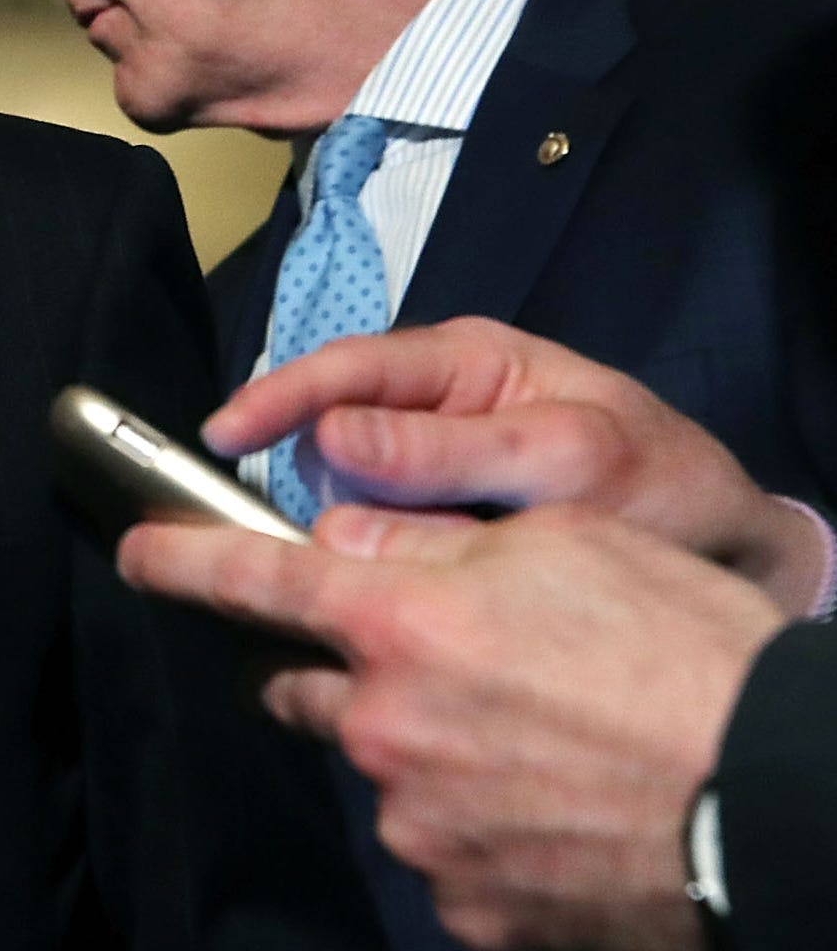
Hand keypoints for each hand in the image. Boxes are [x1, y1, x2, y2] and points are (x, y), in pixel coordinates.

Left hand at [118, 503, 781, 950]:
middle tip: (426, 662)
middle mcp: (382, 726)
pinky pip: (442, 854)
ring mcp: (417, 826)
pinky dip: (477, 829)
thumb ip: (428, 545)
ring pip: (383, 771)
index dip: (175, 560)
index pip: (245, 581)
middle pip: (303, 689)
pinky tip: (553, 811)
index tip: (133, 550)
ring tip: (535, 743)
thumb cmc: (684, 650)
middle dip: (335, 669)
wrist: (777, 803)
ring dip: (425, 749)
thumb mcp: (564, 541)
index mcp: (397, 624)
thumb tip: (338, 551)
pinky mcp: (464, 907)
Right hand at [206, 318, 832, 618]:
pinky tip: (396, 590)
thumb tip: (330, 441)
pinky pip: (378, 536)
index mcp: (465, 361)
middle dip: (304, 481)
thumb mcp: (568, 462)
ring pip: (345, 494)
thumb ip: (452, 451)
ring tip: (367, 572)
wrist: (728, 553)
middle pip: (328, 430)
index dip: (275, 400)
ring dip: (347, 534)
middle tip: (280, 534)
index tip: (221, 439)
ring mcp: (433, 464)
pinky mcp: (437, 522)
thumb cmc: (663, 488)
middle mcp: (434, 403)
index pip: (345, 366)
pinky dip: (376, 563)